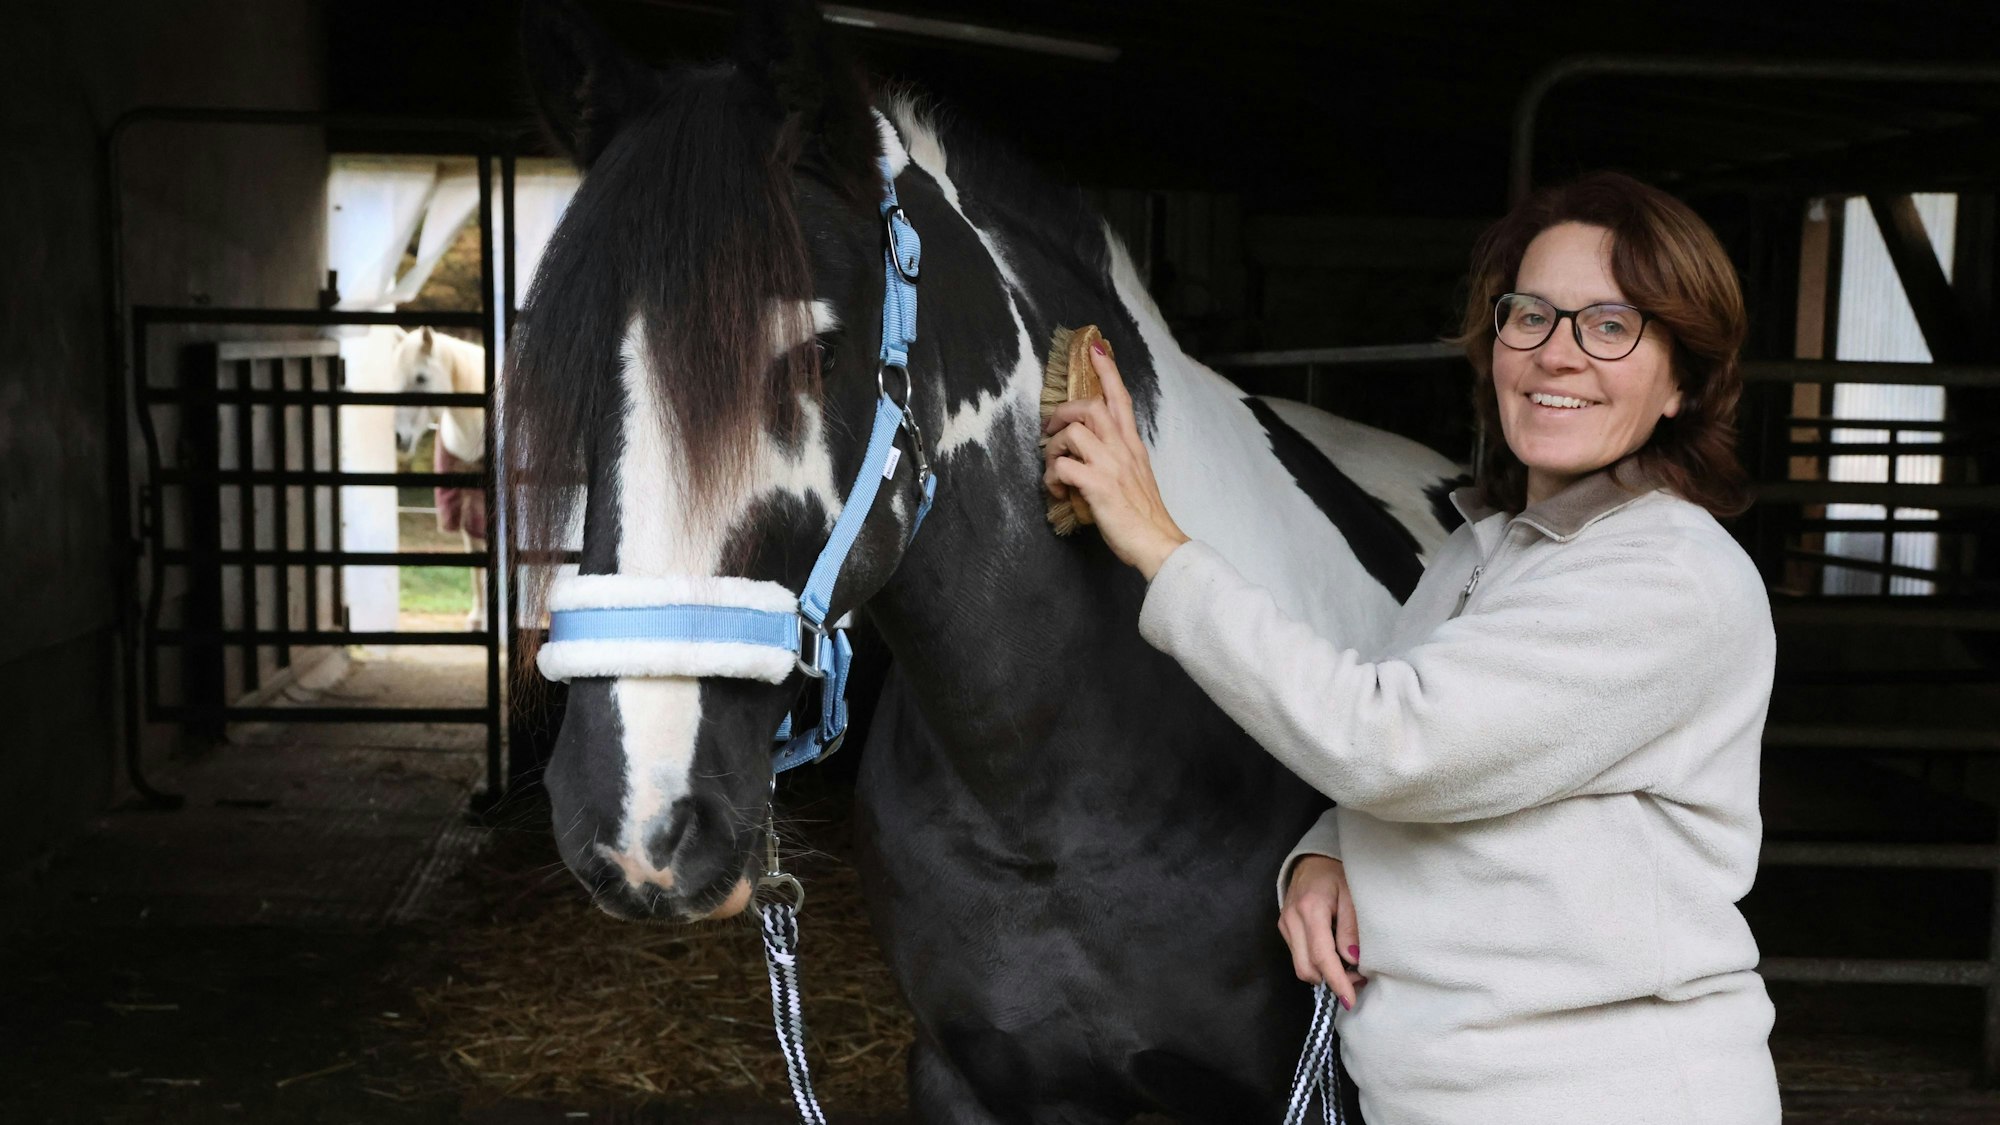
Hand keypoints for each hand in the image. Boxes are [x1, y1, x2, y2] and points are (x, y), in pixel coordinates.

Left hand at [1040, 341, 1189, 579]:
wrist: (1157, 543)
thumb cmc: (1144, 516)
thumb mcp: (1136, 477)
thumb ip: (1117, 459)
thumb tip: (1088, 457)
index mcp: (1132, 445)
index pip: (1121, 398)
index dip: (1108, 371)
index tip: (1096, 349)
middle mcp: (1123, 449)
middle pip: (1091, 406)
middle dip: (1063, 410)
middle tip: (1051, 426)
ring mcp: (1110, 465)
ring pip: (1071, 433)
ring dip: (1053, 449)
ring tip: (1053, 469)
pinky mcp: (1097, 486)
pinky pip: (1061, 468)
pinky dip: (1051, 478)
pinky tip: (1058, 491)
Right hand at [1278, 855, 1364, 1009]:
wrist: (1312, 860)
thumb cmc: (1336, 875)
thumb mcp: (1352, 894)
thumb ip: (1351, 927)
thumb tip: (1352, 960)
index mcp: (1311, 909)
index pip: (1322, 956)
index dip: (1337, 981)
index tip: (1350, 999)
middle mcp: (1292, 919)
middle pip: (1307, 968)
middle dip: (1332, 981)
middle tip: (1357, 980)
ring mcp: (1285, 924)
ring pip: (1301, 966)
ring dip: (1324, 975)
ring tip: (1348, 969)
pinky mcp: (1283, 928)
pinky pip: (1299, 956)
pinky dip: (1316, 964)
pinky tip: (1333, 957)